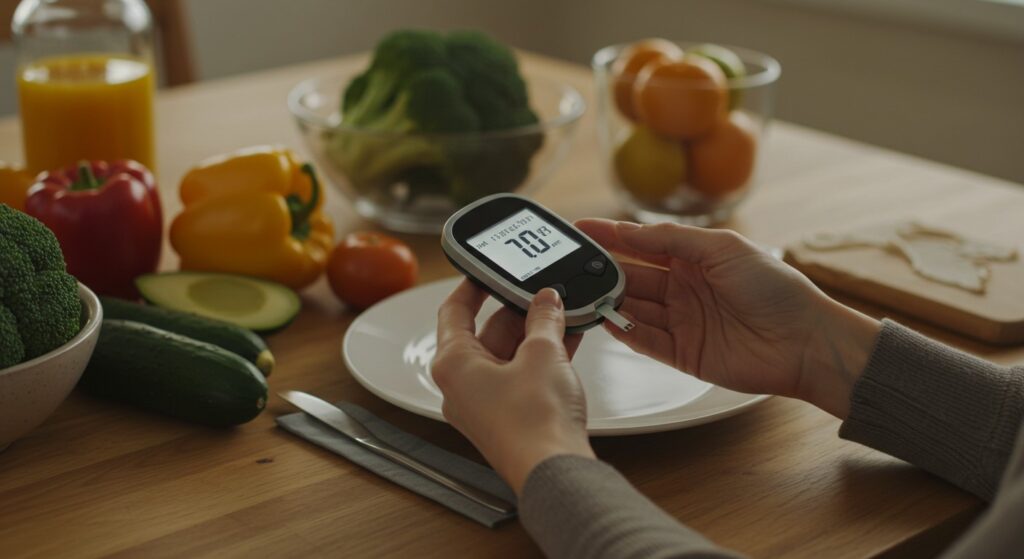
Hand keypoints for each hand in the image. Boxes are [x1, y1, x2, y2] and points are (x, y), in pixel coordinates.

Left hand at [432, 280, 592, 493]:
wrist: (554, 470)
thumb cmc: (535, 421)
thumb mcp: (543, 353)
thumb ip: (544, 319)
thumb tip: (546, 300)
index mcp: (452, 364)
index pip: (454, 311)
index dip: (472, 285)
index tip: (488, 269)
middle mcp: (461, 385)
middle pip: (485, 332)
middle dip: (518, 311)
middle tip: (543, 292)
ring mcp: (484, 404)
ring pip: (506, 355)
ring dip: (534, 334)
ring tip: (562, 313)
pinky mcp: (507, 418)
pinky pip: (520, 375)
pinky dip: (540, 357)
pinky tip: (566, 340)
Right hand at [575, 219, 880, 418]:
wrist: (806, 342)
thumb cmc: (776, 289)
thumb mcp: (723, 248)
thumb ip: (673, 240)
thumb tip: (631, 231)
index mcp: (694, 258)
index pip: (641, 243)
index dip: (611, 235)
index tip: (580, 229)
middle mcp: (683, 288)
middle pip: (631, 276)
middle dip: (603, 271)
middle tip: (574, 267)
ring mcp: (682, 321)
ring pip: (633, 308)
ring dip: (610, 302)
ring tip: (585, 294)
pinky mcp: (683, 354)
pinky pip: (645, 341)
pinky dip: (625, 332)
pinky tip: (609, 321)